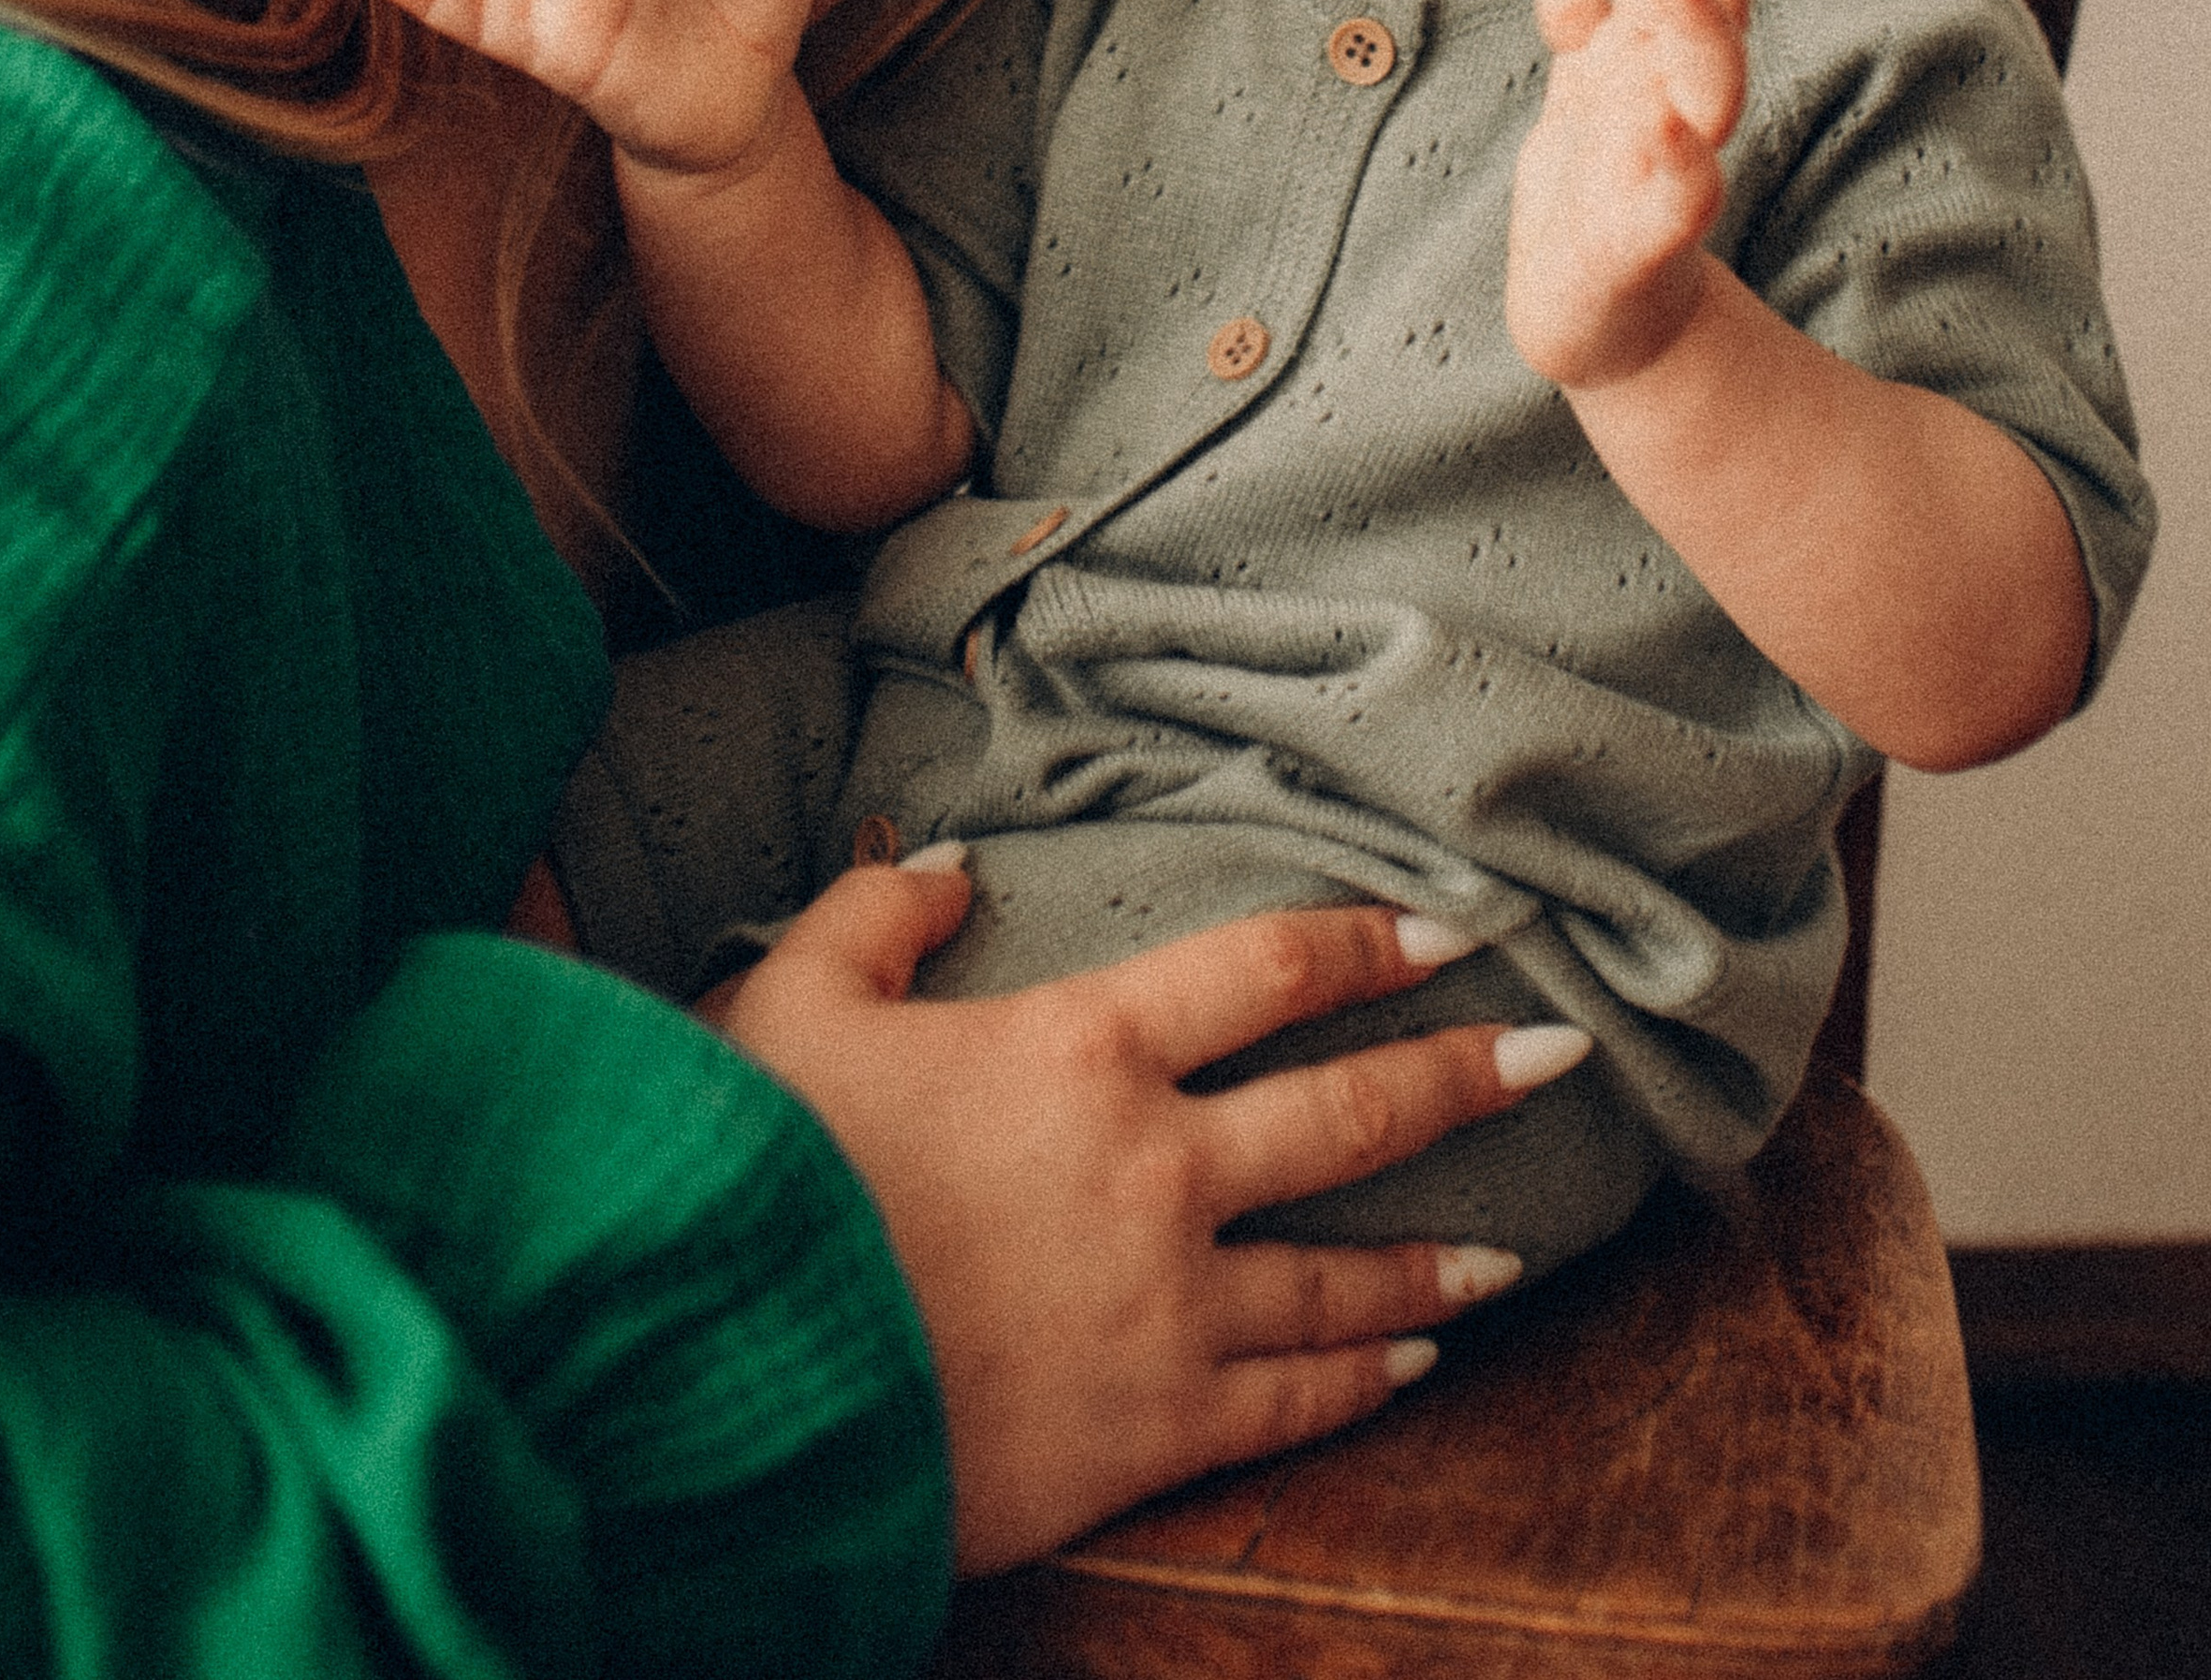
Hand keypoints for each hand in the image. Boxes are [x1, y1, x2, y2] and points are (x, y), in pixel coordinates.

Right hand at [717, 862, 1578, 1574]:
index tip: (1453, 927)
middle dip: (1464, 1075)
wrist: (739, 1373)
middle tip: (1556, 1052)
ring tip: (1517, 1247)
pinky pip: (1291, 1400)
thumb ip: (879, 913)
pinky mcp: (1152, 1428)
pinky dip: (1363, 1379)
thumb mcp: (790, 998)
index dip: (1367, 941)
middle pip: (1349, 1112)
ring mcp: (1169, 1304)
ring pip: (1346, 1271)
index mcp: (1083, 1046)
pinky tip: (1413, 1366)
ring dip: (1440, 1253)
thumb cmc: (763, 1171)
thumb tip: (953, 866)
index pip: (1265, 971)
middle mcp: (1158, 1166)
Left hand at [1507, 0, 1751, 392]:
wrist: (1595, 318)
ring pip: (1712, 92)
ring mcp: (1674, 170)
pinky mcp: (1650, 244)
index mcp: (1661, 62)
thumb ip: (1588, 33)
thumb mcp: (1583, 100)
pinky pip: (1680, 200)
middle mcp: (1680, 104)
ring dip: (1698, 30)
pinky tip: (1665, 130)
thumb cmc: (1595, 196)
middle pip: (1714, 9)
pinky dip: (1680, 165)